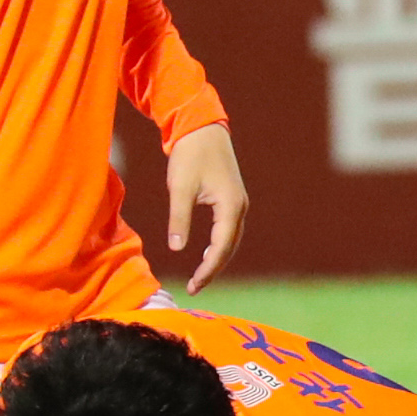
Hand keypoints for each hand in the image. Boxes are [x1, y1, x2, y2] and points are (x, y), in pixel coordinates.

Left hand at [163, 122, 249, 293]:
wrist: (201, 127)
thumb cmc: (189, 154)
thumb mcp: (180, 187)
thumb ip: (179, 218)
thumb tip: (176, 248)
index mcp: (230, 206)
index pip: (221, 247)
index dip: (208, 269)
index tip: (193, 285)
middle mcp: (239, 206)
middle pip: (230, 247)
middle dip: (213, 269)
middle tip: (195, 287)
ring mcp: (238, 202)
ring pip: (231, 240)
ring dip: (217, 259)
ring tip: (200, 276)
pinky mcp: (232, 198)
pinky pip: (228, 230)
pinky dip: (219, 245)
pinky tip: (206, 253)